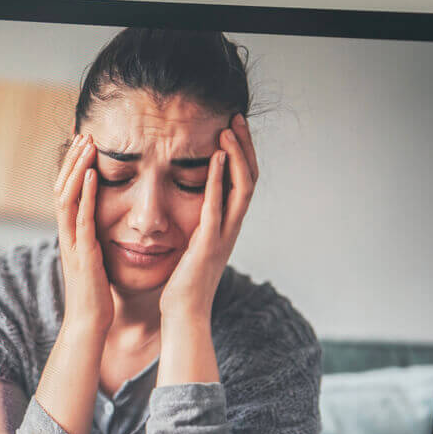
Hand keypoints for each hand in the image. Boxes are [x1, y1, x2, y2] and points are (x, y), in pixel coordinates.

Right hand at [55, 133, 113, 341]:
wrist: (89, 325)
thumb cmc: (96, 298)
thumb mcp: (95, 263)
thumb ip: (95, 244)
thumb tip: (103, 232)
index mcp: (71, 236)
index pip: (68, 194)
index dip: (73, 169)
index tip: (84, 146)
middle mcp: (67, 235)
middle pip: (63, 188)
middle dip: (73, 160)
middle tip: (83, 134)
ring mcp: (72, 242)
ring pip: (68, 197)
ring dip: (77, 169)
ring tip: (87, 144)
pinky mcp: (83, 252)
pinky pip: (81, 217)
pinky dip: (86, 194)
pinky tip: (93, 175)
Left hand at [159, 115, 259, 323]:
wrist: (183, 315)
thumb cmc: (183, 284)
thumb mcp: (192, 247)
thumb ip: (197, 226)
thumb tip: (191, 207)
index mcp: (227, 227)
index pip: (242, 183)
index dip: (242, 155)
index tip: (232, 127)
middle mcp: (231, 228)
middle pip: (249, 179)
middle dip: (245, 147)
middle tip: (236, 118)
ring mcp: (223, 236)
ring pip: (241, 188)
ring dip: (237, 156)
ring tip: (229, 128)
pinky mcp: (208, 244)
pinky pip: (217, 206)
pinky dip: (218, 180)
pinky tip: (215, 157)